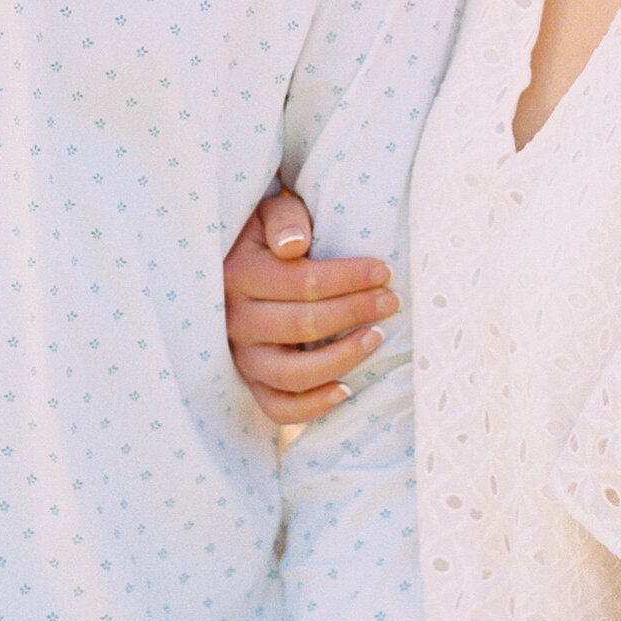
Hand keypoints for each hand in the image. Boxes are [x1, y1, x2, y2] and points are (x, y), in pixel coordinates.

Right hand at [223, 192, 396, 426]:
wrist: (229, 267)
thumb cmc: (262, 237)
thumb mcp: (266, 212)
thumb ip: (283, 219)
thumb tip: (294, 245)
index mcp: (239, 275)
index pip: (303, 282)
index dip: (349, 278)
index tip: (384, 271)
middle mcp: (236, 320)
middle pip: (303, 325)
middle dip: (355, 311)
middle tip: (391, 301)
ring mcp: (242, 356)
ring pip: (292, 374)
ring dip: (342, 358)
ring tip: (376, 337)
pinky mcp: (249, 381)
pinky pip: (278, 407)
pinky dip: (312, 407)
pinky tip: (346, 390)